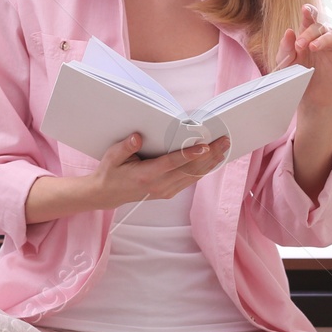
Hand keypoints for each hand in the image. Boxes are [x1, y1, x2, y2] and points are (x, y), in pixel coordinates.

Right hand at [89, 131, 231, 210]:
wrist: (107, 194)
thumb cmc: (110, 172)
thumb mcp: (111, 157)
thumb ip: (125, 148)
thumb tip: (137, 137)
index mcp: (146, 176)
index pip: (172, 164)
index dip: (189, 154)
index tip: (205, 146)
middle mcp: (159, 185)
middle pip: (189, 170)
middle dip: (209, 155)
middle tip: (224, 141)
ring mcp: (165, 191)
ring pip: (193, 176)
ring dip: (210, 163)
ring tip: (224, 149)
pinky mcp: (168, 192)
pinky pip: (190, 180)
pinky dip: (203, 170)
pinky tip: (212, 161)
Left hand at [272, 3, 331, 109]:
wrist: (310, 97)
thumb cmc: (298, 76)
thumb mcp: (286, 63)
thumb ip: (286, 48)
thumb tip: (289, 32)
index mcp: (307, 37)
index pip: (309, 20)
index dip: (309, 12)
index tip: (305, 9)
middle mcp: (321, 39)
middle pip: (319, 27)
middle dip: (308, 33)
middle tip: (299, 45)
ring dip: (323, 39)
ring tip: (312, 47)